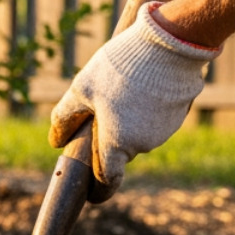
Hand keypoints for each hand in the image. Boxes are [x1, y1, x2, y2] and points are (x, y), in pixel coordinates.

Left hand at [48, 3, 219, 190]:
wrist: (169, 42)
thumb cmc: (120, 67)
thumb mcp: (81, 88)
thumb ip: (65, 117)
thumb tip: (55, 140)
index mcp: (117, 143)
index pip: (108, 180)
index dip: (98, 188)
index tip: (90, 192)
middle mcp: (144, 144)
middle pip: (119, 150)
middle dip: (107, 137)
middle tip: (97, 107)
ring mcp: (165, 130)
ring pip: (137, 133)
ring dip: (126, 120)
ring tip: (121, 86)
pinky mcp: (179, 113)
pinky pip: (155, 118)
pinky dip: (145, 108)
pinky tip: (140, 82)